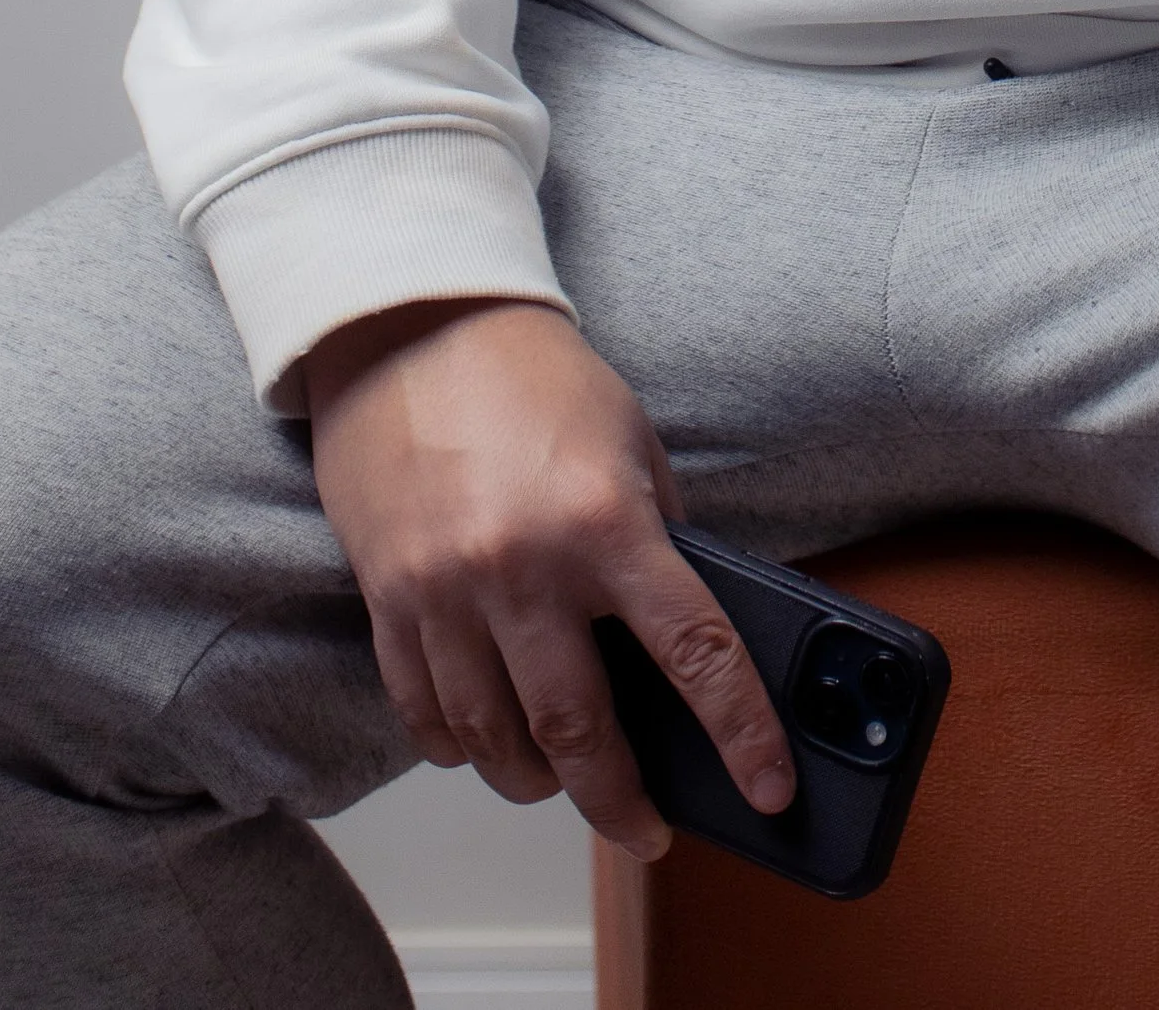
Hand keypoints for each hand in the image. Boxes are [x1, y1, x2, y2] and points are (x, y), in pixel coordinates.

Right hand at [306, 298, 792, 856]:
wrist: (413, 329)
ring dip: (536, 782)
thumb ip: (658, 535)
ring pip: (496, 742)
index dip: (740, 732)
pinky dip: (460, 746)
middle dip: (620, 803)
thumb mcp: (629, 441)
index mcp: (605, 522)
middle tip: (647, 829)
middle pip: (579, 734)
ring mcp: (449, 592)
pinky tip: (487, 744)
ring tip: (563, 783)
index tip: (769, 787)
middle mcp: (524, 568)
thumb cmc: (532, 378)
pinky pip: (424, 713)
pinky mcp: (390, 600)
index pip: (694, 652)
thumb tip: (686, 631)